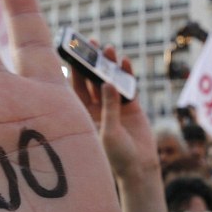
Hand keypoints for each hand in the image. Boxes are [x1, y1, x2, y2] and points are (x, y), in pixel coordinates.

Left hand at [70, 44, 155, 180]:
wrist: (139, 169)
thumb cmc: (117, 156)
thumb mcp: (109, 132)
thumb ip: (108, 107)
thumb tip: (108, 82)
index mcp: (84, 114)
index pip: (75, 87)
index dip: (74, 69)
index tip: (72, 51)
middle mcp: (97, 108)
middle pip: (91, 79)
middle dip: (92, 61)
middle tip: (90, 42)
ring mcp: (114, 106)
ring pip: (110, 80)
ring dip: (109, 64)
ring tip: (109, 49)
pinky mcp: (131, 107)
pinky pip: (127, 86)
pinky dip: (127, 74)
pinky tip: (125, 61)